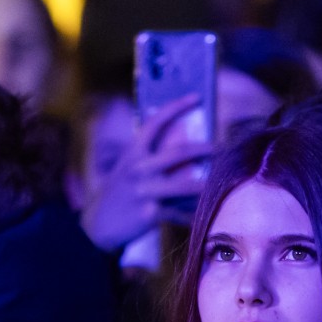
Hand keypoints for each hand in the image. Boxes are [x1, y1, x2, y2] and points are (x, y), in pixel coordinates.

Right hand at [79, 95, 214, 252]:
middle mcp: (138, 168)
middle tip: (222, 147)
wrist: (98, 224)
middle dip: (204, 148)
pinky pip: (180, 213)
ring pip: (185, 185)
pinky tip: (207, 213)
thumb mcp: (127, 167)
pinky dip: (194, 214)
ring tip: (223, 179)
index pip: (155, 122)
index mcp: (133, 152)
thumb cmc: (119, 192)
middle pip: (178, 153)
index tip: (196, 97)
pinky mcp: (150, 214)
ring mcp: (145, 191)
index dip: (177, 107)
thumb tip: (182, 143)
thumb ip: (148, 156)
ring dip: (208, 183)